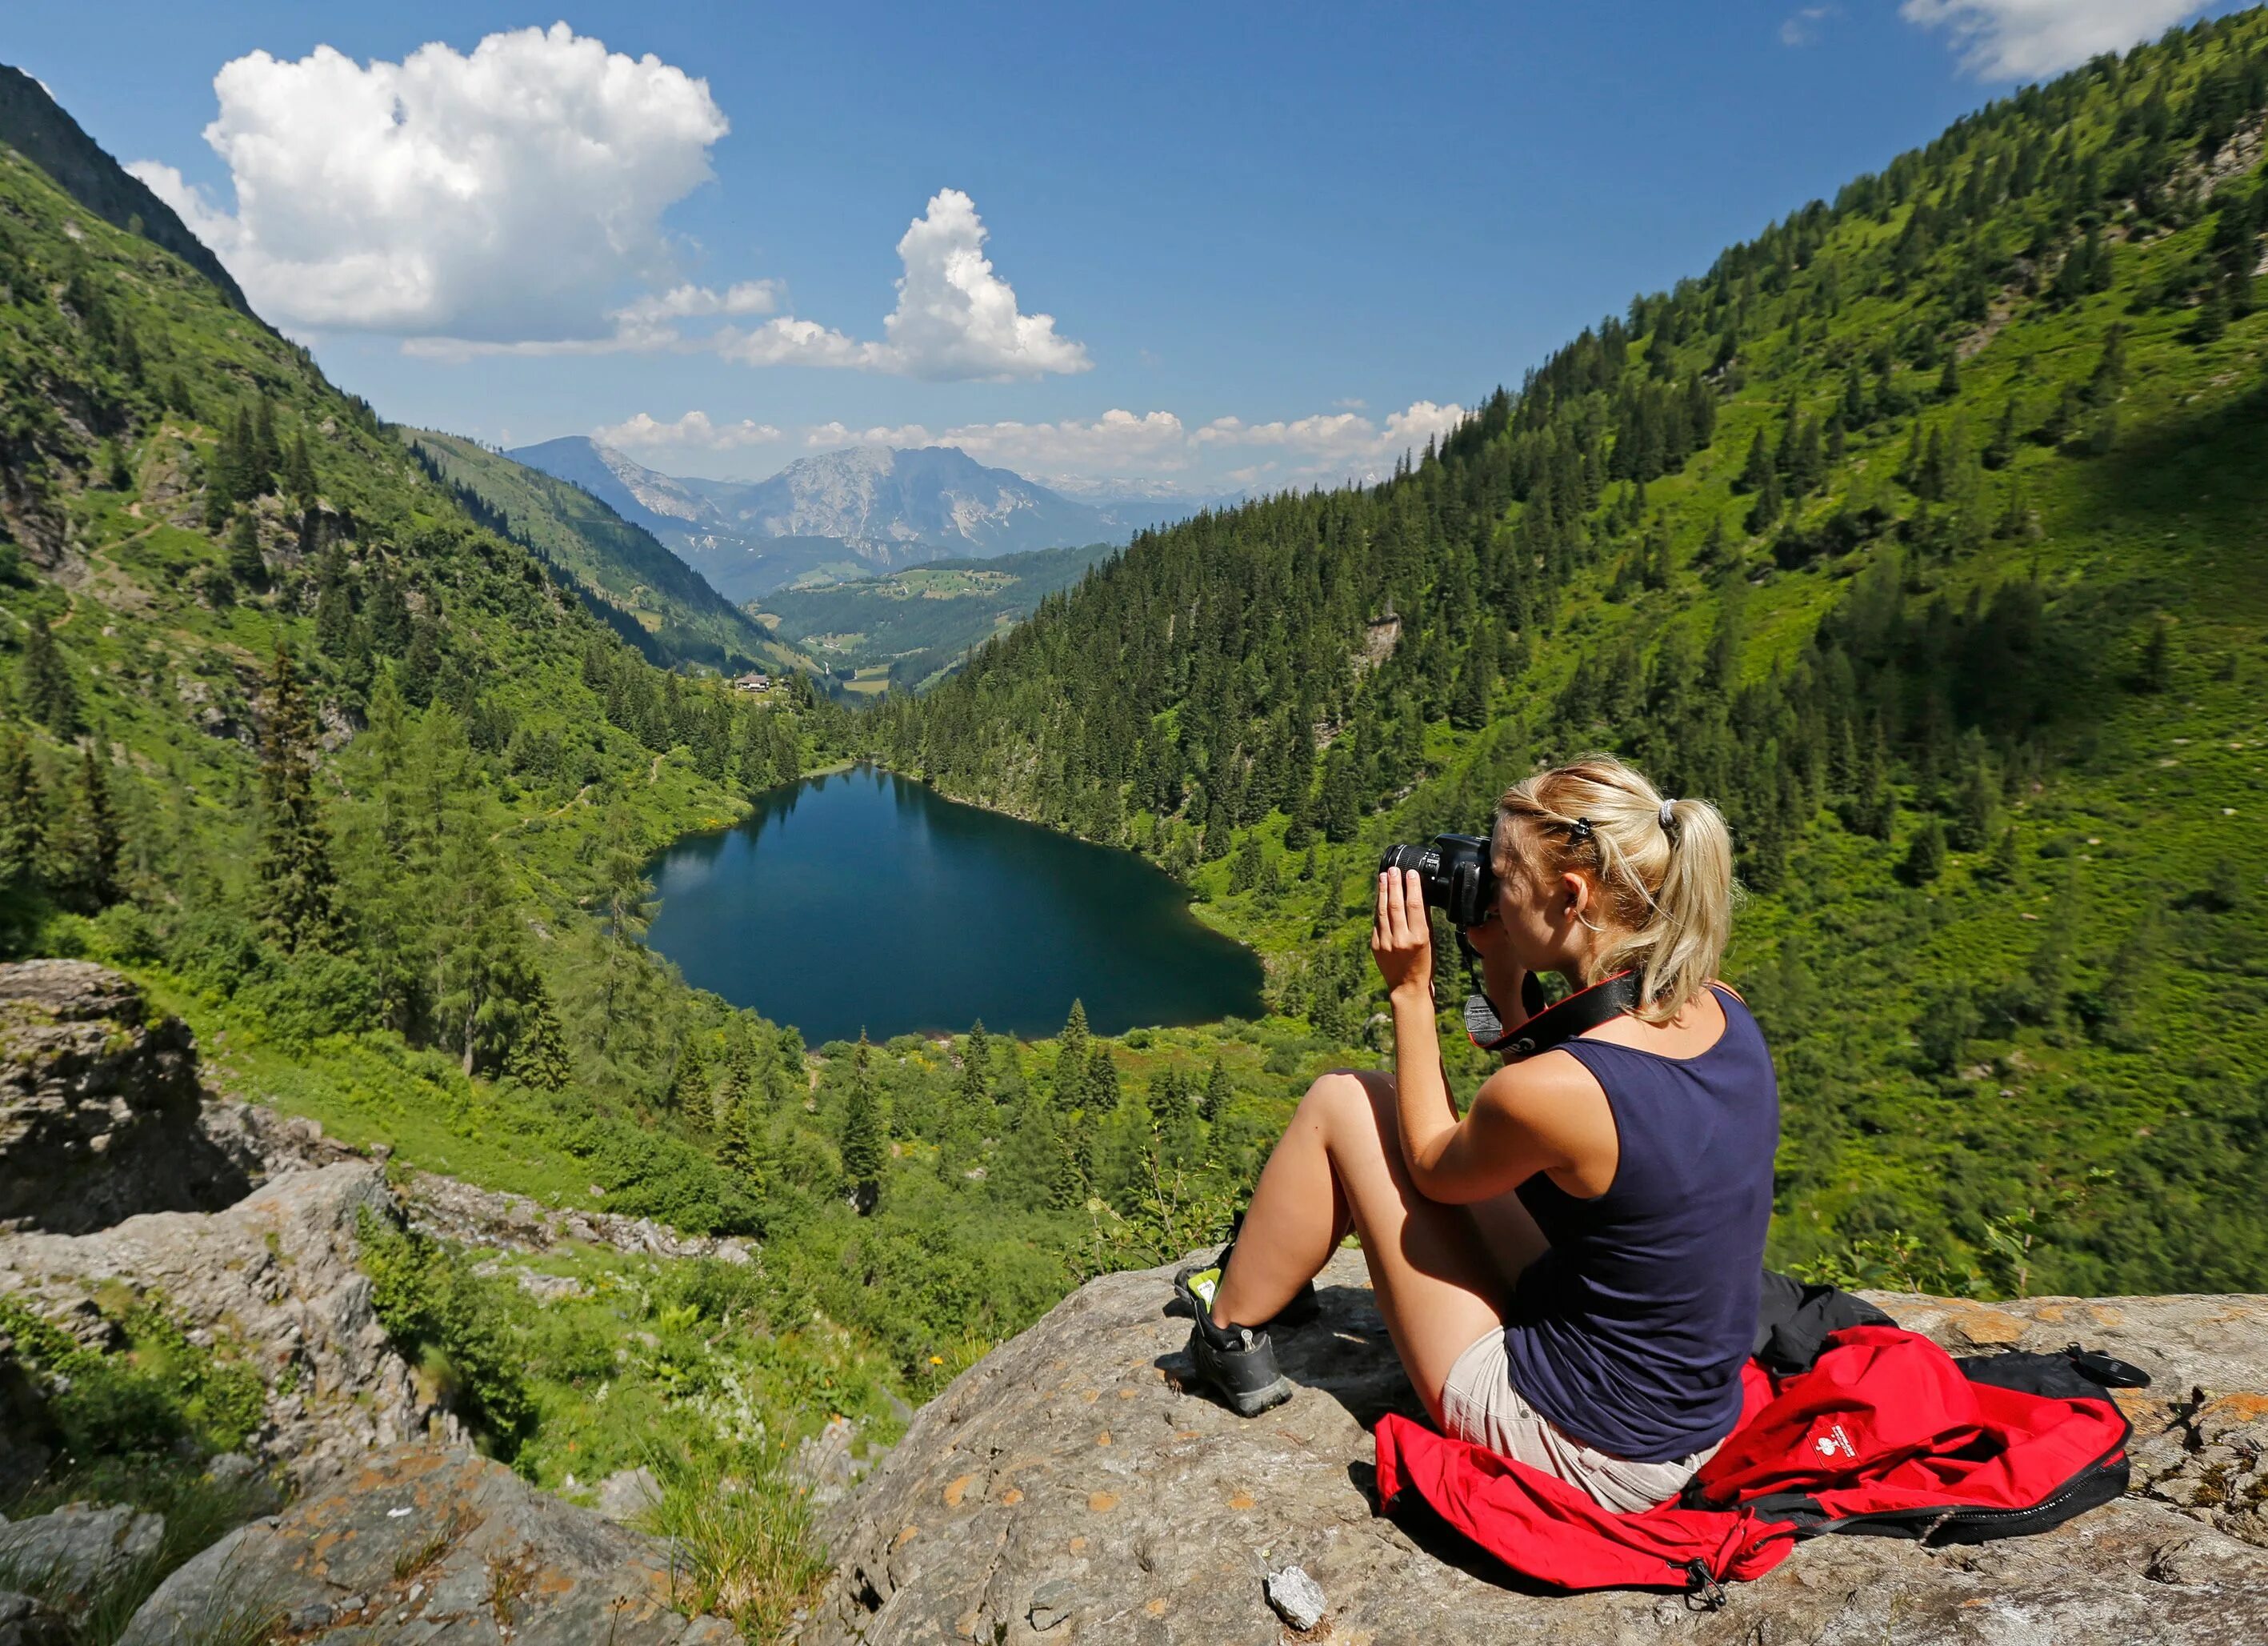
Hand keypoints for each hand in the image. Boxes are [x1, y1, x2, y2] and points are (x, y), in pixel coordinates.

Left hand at [1371, 868, 1433, 1003]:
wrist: (1406, 986)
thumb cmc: (1423, 963)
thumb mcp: (1429, 941)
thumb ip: (1423, 919)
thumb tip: (1419, 895)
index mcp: (1418, 937)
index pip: (1415, 906)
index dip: (1412, 887)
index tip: (1410, 872)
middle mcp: (1400, 939)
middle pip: (1396, 905)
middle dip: (1394, 884)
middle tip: (1393, 869)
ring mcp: (1385, 942)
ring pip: (1382, 911)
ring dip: (1383, 891)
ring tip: (1383, 876)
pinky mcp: (1375, 945)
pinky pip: (1377, 921)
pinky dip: (1379, 906)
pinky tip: (1380, 895)